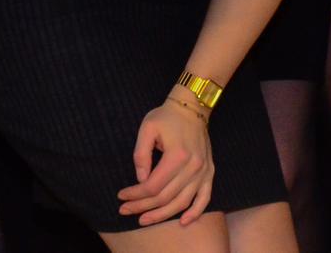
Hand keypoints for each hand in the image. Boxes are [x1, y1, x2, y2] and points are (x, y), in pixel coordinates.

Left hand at [117, 95, 213, 226]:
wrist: (192, 108)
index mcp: (177, 155)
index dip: (135, 194)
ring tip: (144, 219)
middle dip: (142, 207)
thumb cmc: (166, 117)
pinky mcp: (209, 173)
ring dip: (162, 215)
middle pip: (165, 197)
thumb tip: (140, 179)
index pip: (152, 185)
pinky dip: (195, 213)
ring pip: (182, 202)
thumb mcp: (147, 128)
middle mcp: (193, 167)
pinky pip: (205, 199)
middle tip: (125, 210)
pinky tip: (182, 222)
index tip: (121, 196)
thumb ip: (141, 155)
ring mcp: (203, 172)